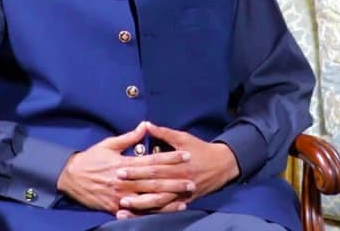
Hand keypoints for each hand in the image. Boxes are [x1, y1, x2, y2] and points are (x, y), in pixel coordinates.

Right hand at [56, 122, 193, 214]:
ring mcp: (121, 196)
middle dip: (175, 180)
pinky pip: (137, 211)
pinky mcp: (116, 207)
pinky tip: (165, 210)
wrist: (70, 177)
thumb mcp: (109, 144)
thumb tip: (145, 125)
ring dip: (168, 197)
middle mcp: (125, 180)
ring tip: (185, 196)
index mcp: (125, 163)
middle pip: (155, 181)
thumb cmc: (91, 158)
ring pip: (149, 198)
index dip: (171, 158)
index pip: (153, 160)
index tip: (186, 155)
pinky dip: (152, 211)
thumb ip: (129, 137)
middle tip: (192, 179)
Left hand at [115, 122, 239, 217]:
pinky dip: (153, 212)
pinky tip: (140, 214)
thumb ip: (163, 133)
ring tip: (124, 205)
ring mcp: (181, 193)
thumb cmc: (200, 149)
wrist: (222, 165)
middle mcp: (178, 180)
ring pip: (159, 201)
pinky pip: (167, 209)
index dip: (136, 168)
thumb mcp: (183, 138)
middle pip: (153, 184)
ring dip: (141, 204)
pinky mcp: (184, 201)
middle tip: (117, 186)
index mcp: (177, 164)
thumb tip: (146, 124)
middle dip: (134, 185)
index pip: (153, 166)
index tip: (120, 169)